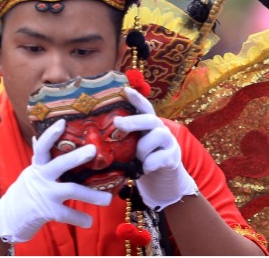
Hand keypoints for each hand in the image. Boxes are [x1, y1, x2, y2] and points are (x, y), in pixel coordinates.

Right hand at [0, 119, 113, 243]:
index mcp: (38, 166)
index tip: (63, 122)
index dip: (51, 134)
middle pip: (59, 164)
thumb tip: (38, 136)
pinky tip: (89, 221)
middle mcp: (41, 177)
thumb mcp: (30, 173)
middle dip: (76, 157)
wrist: (9, 218)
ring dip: (91, 195)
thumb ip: (39, 158)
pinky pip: (67, 214)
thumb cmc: (24, 192)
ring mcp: (45, 194)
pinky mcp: (47, 211)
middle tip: (93, 149)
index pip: (42, 147)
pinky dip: (80, 218)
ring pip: (70, 190)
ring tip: (109, 198)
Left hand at [114, 87, 199, 210]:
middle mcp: (160, 129)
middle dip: (134, 120)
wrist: (162, 179)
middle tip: (117, 123)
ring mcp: (169, 142)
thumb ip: (123, 137)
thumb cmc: (141, 159)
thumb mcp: (132, 145)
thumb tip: (95, 134)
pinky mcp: (173, 157)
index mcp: (148, 124)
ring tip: (136, 158)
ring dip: (143, 148)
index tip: (125, 89)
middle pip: (150, 118)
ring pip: (157, 136)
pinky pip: (160, 157)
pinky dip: (150, 164)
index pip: (144, 107)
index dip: (136, 98)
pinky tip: (145, 168)